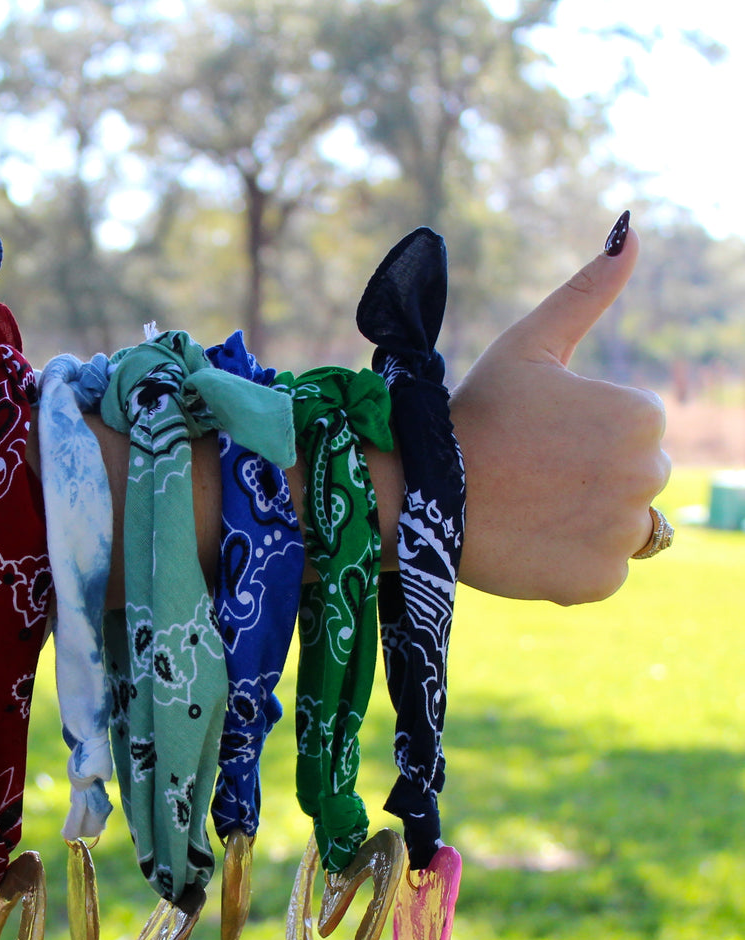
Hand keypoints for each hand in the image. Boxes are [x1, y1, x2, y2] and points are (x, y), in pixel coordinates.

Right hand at [453, 218, 669, 603]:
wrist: (418, 497)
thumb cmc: (471, 416)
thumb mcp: (528, 346)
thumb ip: (587, 293)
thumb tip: (632, 231)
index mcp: (640, 415)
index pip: (632, 431)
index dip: (580, 435)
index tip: (534, 439)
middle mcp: (648, 474)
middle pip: (633, 480)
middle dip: (589, 478)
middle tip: (527, 475)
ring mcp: (623, 533)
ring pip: (619, 527)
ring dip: (582, 521)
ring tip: (526, 508)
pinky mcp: (599, 581)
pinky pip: (599, 572)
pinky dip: (569, 564)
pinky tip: (528, 543)